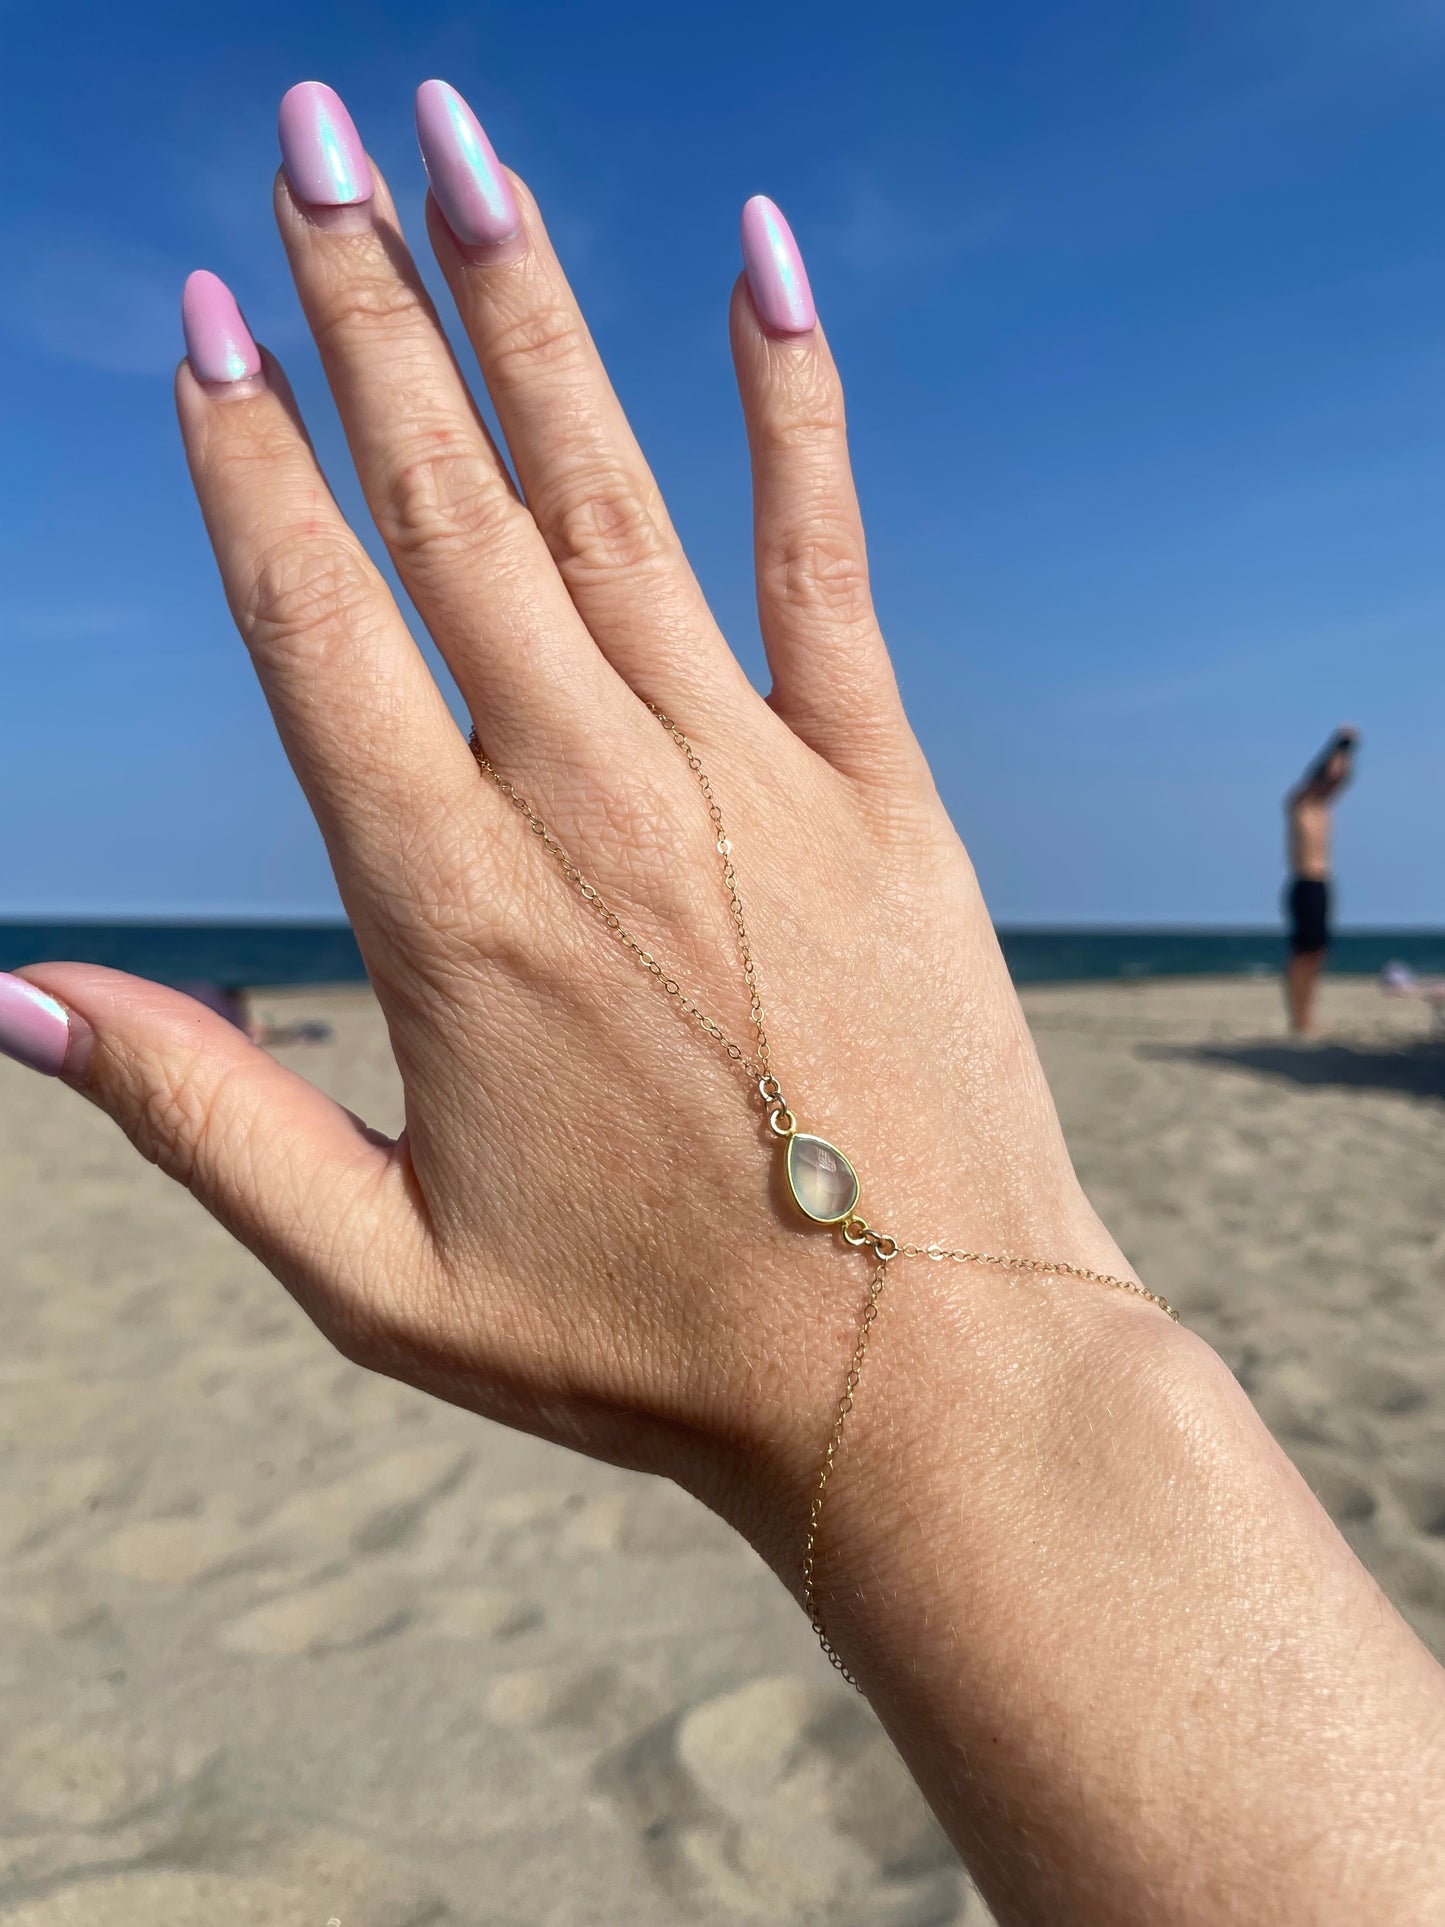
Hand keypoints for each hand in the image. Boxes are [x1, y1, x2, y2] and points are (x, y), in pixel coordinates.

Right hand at [11, 86, 1162, 1579]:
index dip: (245, 455)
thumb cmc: (647, 1342)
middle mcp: (588, 802)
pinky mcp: (877, 787)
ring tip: (455, 144)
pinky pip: (822, 556)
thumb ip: (201, 1118)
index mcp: (449, 908)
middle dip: (363, 308)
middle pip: (445, 508)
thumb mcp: (379, 1276)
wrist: (922, 1371)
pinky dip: (791, 402)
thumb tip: (14, 991)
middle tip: (308, 136)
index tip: (203, 315)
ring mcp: (747, 777)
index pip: (314, 624)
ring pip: (608, 496)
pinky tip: (755, 258)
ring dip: (523, 310)